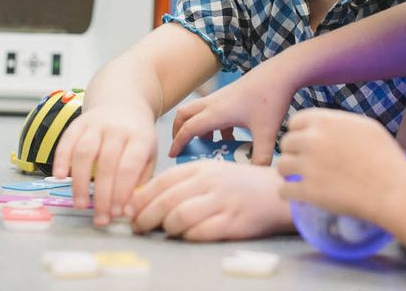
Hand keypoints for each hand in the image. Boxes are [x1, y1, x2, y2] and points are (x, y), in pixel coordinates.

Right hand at [51, 104, 156, 225]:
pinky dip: (61, 159)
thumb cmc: (137, 136)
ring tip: (80, 204)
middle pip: (106, 164)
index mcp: (140, 136)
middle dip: (102, 195)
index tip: (117, 213)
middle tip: (100, 218)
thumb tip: (127, 211)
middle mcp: (117, 128)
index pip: (129, 167)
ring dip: (80, 181)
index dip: (121, 192)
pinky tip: (59, 177)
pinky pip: (66, 141)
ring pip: (84, 152)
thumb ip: (140, 181)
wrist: (123, 104)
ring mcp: (96, 123)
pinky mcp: (78, 122)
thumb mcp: (149, 155)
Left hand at [129, 160, 292, 239]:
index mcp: (201, 167)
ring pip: (179, 216)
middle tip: (137, 227)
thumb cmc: (239, 184)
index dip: (141, 198)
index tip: (129, 210)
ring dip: (165, 227)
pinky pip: (200, 232)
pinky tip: (185, 236)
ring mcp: (222, 201)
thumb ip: (184, 182)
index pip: (162, 181)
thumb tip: (148, 199)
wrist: (277, 192)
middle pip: (166, 200)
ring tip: (164, 231)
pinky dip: (187, 237)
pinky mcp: (233, 222)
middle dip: (145, 217)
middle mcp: (210, 182)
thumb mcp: (211, 173)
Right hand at [169, 67, 295, 165]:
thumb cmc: (271, 98)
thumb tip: (254, 176)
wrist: (281, 73)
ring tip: (208, 146)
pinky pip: (212, 110)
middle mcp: (214, 103)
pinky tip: (230, 136)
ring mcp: (221, 97)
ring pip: (198, 111)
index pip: (188, 128)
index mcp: (217, 112)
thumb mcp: (267, 132)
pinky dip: (213, 124)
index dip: (178, 143)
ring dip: (197, 127)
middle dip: (179, 131)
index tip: (173, 156)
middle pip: (184, 115)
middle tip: (183, 147)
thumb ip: (261, 157)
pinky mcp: (230, 95)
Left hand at [276, 109, 405, 224]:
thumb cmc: (386, 158)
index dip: (299, 133)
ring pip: (281, 166)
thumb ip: (340, 124)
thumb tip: (328, 127)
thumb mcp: (365, 127)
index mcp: (324, 122)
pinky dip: (288, 194)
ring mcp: (307, 166)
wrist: (392, 190)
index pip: (295, 122)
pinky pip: (284, 190)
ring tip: (297, 179)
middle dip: (293, 153)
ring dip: (288, 173)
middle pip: (286, 143)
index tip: (305, 143)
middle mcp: (311, 140)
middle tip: (303, 163)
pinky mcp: (307, 191)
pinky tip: (297, 195)